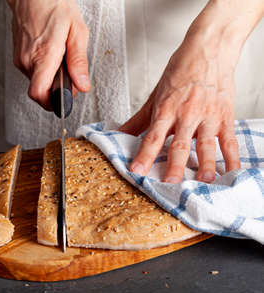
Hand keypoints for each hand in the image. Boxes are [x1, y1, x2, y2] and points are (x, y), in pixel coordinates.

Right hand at [7, 0, 90, 109]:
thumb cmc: (53, 6)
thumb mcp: (77, 31)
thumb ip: (79, 62)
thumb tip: (82, 85)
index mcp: (43, 56)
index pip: (39, 93)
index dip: (51, 103)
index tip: (63, 100)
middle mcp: (28, 60)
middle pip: (40, 91)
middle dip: (56, 89)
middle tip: (68, 74)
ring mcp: (20, 59)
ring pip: (37, 82)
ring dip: (50, 78)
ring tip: (59, 58)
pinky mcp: (18, 57)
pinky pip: (32, 72)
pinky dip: (43, 69)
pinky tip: (50, 55)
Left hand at [119, 0, 263, 182]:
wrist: (209, 49)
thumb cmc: (181, 71)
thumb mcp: (155, 94)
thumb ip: (139, 119)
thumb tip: (119, 133)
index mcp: (167, 109)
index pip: (153, 136)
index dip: (144, 154)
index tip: (137, 170)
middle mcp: (187, 115)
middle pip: (179, 144)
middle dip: (174, 166)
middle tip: (170, 183)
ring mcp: (208, 117)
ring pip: (206, 145)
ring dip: (206, 164)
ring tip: (204, 181)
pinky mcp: (225, 117)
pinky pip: (229, 141)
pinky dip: (231, 158)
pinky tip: (231, 172)